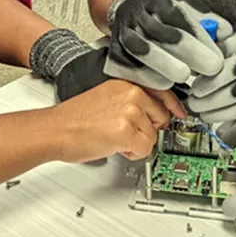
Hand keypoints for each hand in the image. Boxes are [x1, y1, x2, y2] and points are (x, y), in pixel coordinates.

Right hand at [48, 80, 177, 162]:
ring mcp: (130, 111)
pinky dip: (133, 153)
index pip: (163, 91)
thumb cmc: (75, 118)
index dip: (173, 106)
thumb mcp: (107, 97)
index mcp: (127, 83)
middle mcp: (131, 93)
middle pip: (162, 117)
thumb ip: (132, 100)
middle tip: (127, 133)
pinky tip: (116, 147)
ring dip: (137, 143)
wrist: (56, 130)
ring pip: (153, 136)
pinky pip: (145, 149)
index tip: (179, 113)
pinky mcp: (126, 130)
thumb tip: (154, 113)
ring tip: (114, 138)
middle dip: (149, 130)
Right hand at [103, 0, 231, 89]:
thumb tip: (226, 32)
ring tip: (184, 76)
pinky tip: (164, 83)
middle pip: (162, 34)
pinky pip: (128, 65)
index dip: (200, 37)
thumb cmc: (160, 6)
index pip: (180, 17)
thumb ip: (204, 16)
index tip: (217, 56)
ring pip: (142, 50)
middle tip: (209, 68)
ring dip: (165, 65)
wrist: (124, 3)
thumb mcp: (183, 2)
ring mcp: (124, 32)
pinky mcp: (115, 49)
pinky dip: (146, 76)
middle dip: (188, 52)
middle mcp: (138, 14)